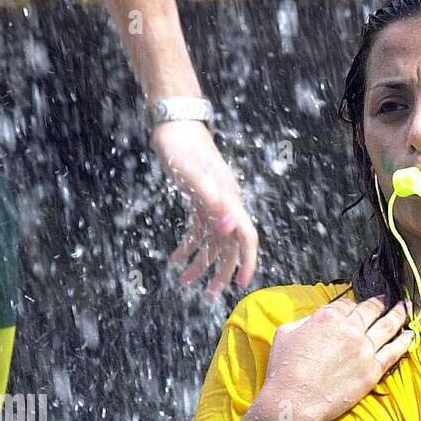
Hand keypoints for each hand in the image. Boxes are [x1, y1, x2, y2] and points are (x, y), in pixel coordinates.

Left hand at [150, 120, 258, 298]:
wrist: (174, 124)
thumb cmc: (182, 147)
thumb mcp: (192, 174)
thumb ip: (211, 200)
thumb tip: (229, 228)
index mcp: (229, 202)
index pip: (246, 238)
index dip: (247, 262)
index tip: (241, 284)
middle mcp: (225, 206)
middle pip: (229, 247)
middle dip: (219, 272)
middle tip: (208, 296)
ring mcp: (213, 204)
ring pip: (212, 242)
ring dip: (200, 263)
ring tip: (184, 282)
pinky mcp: (199, 201)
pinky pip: (197, 230)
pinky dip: (188, 246)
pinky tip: (174, 258)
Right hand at [259, 293, 414, 420]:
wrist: (294, 401)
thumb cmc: (285, 370)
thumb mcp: (286, 333)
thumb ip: (305, 322)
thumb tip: (315, 321)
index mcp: (328, 317)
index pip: (346, 304)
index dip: (352, 304)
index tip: (357, 305)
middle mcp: (350, 329)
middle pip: (370, 310)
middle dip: (380, 303)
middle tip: (389, 299)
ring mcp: (364, 349)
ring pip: (388, 326)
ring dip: (398, 315)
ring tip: (406, 308)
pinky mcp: (372, 370)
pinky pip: (394, 352)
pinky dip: (404, 341)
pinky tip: (411, 334)